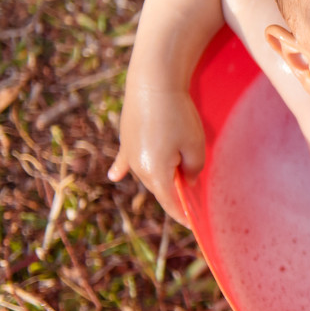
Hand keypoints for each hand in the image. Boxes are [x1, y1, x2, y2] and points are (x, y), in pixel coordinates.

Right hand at [108, 84, 204, 226]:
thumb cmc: (178, 116)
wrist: (152, 84)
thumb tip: (185, 181)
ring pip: (149, 172)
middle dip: (176, 194)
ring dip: (161, 177)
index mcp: (156, 174)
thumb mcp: (195, 147)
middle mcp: (138, 168)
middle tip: (194, 200)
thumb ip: (193, 170)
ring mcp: (129, 153)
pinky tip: (114, 176)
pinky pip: (126, 158)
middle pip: (161, 187)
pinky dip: (122, 167)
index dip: (183, 215)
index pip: (171, 203)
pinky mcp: (126, 138)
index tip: (193, 226)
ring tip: (174, 187)